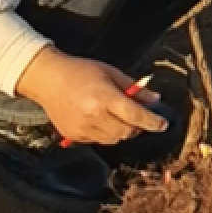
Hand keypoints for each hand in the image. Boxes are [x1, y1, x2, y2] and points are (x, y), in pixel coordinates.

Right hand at [14, 47, 166, 145]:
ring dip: (123, 132)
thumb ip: (134, 88)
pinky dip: (107, 134)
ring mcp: (82, 128)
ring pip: (114, 140)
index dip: (153, 122)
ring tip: (119, 117)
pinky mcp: (74, 136)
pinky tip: (103, 120)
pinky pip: (99, 141)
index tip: (163, 124)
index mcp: (104, 97)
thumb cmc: (81, 71)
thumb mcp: (111, 72)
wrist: (48, 80)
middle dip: (138, 127)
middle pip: (126, 132)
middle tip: (140, 117)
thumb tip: (155, 100)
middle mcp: (93, 116)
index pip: (135, 116)